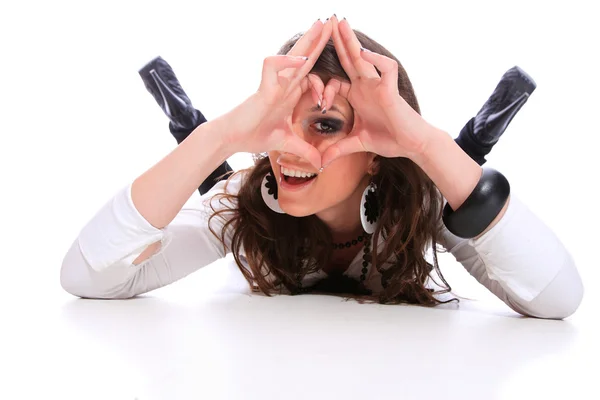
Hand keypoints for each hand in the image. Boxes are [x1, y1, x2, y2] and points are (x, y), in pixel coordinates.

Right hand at [221, 19, 332, 169]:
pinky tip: (300, 61)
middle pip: (306, 58)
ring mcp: (274, 84)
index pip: (312, 75)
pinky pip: (273, 66)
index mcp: (290, 94)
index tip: (337, 86)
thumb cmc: (254, 135)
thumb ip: (305, 150)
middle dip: (320, 41)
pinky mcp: (264, 88)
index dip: (326, 76)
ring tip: (321, 25)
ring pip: (293, 56)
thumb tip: (320, 164)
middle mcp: (284, 85)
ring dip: (307, 41)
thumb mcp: (287, 143)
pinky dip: (286, 62)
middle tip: (334, 22)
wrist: (233, 139)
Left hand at [320, 16, 434, 167]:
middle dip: (337, 41)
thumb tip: (321, 163)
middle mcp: (366, 86)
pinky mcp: (391, 90)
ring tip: (341, 24)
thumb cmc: (390, 139)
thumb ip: (338, 149)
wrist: (412, 145)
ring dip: (352, 41)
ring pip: (364, 58)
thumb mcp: (358, 144)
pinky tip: (364, 53)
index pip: (335, 80)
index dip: (322, 85)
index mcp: (357, 95)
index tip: (315, 98)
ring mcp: (378, 86)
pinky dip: (377, 60)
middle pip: (348, 60)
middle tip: (325, 22)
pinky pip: (386, 68)